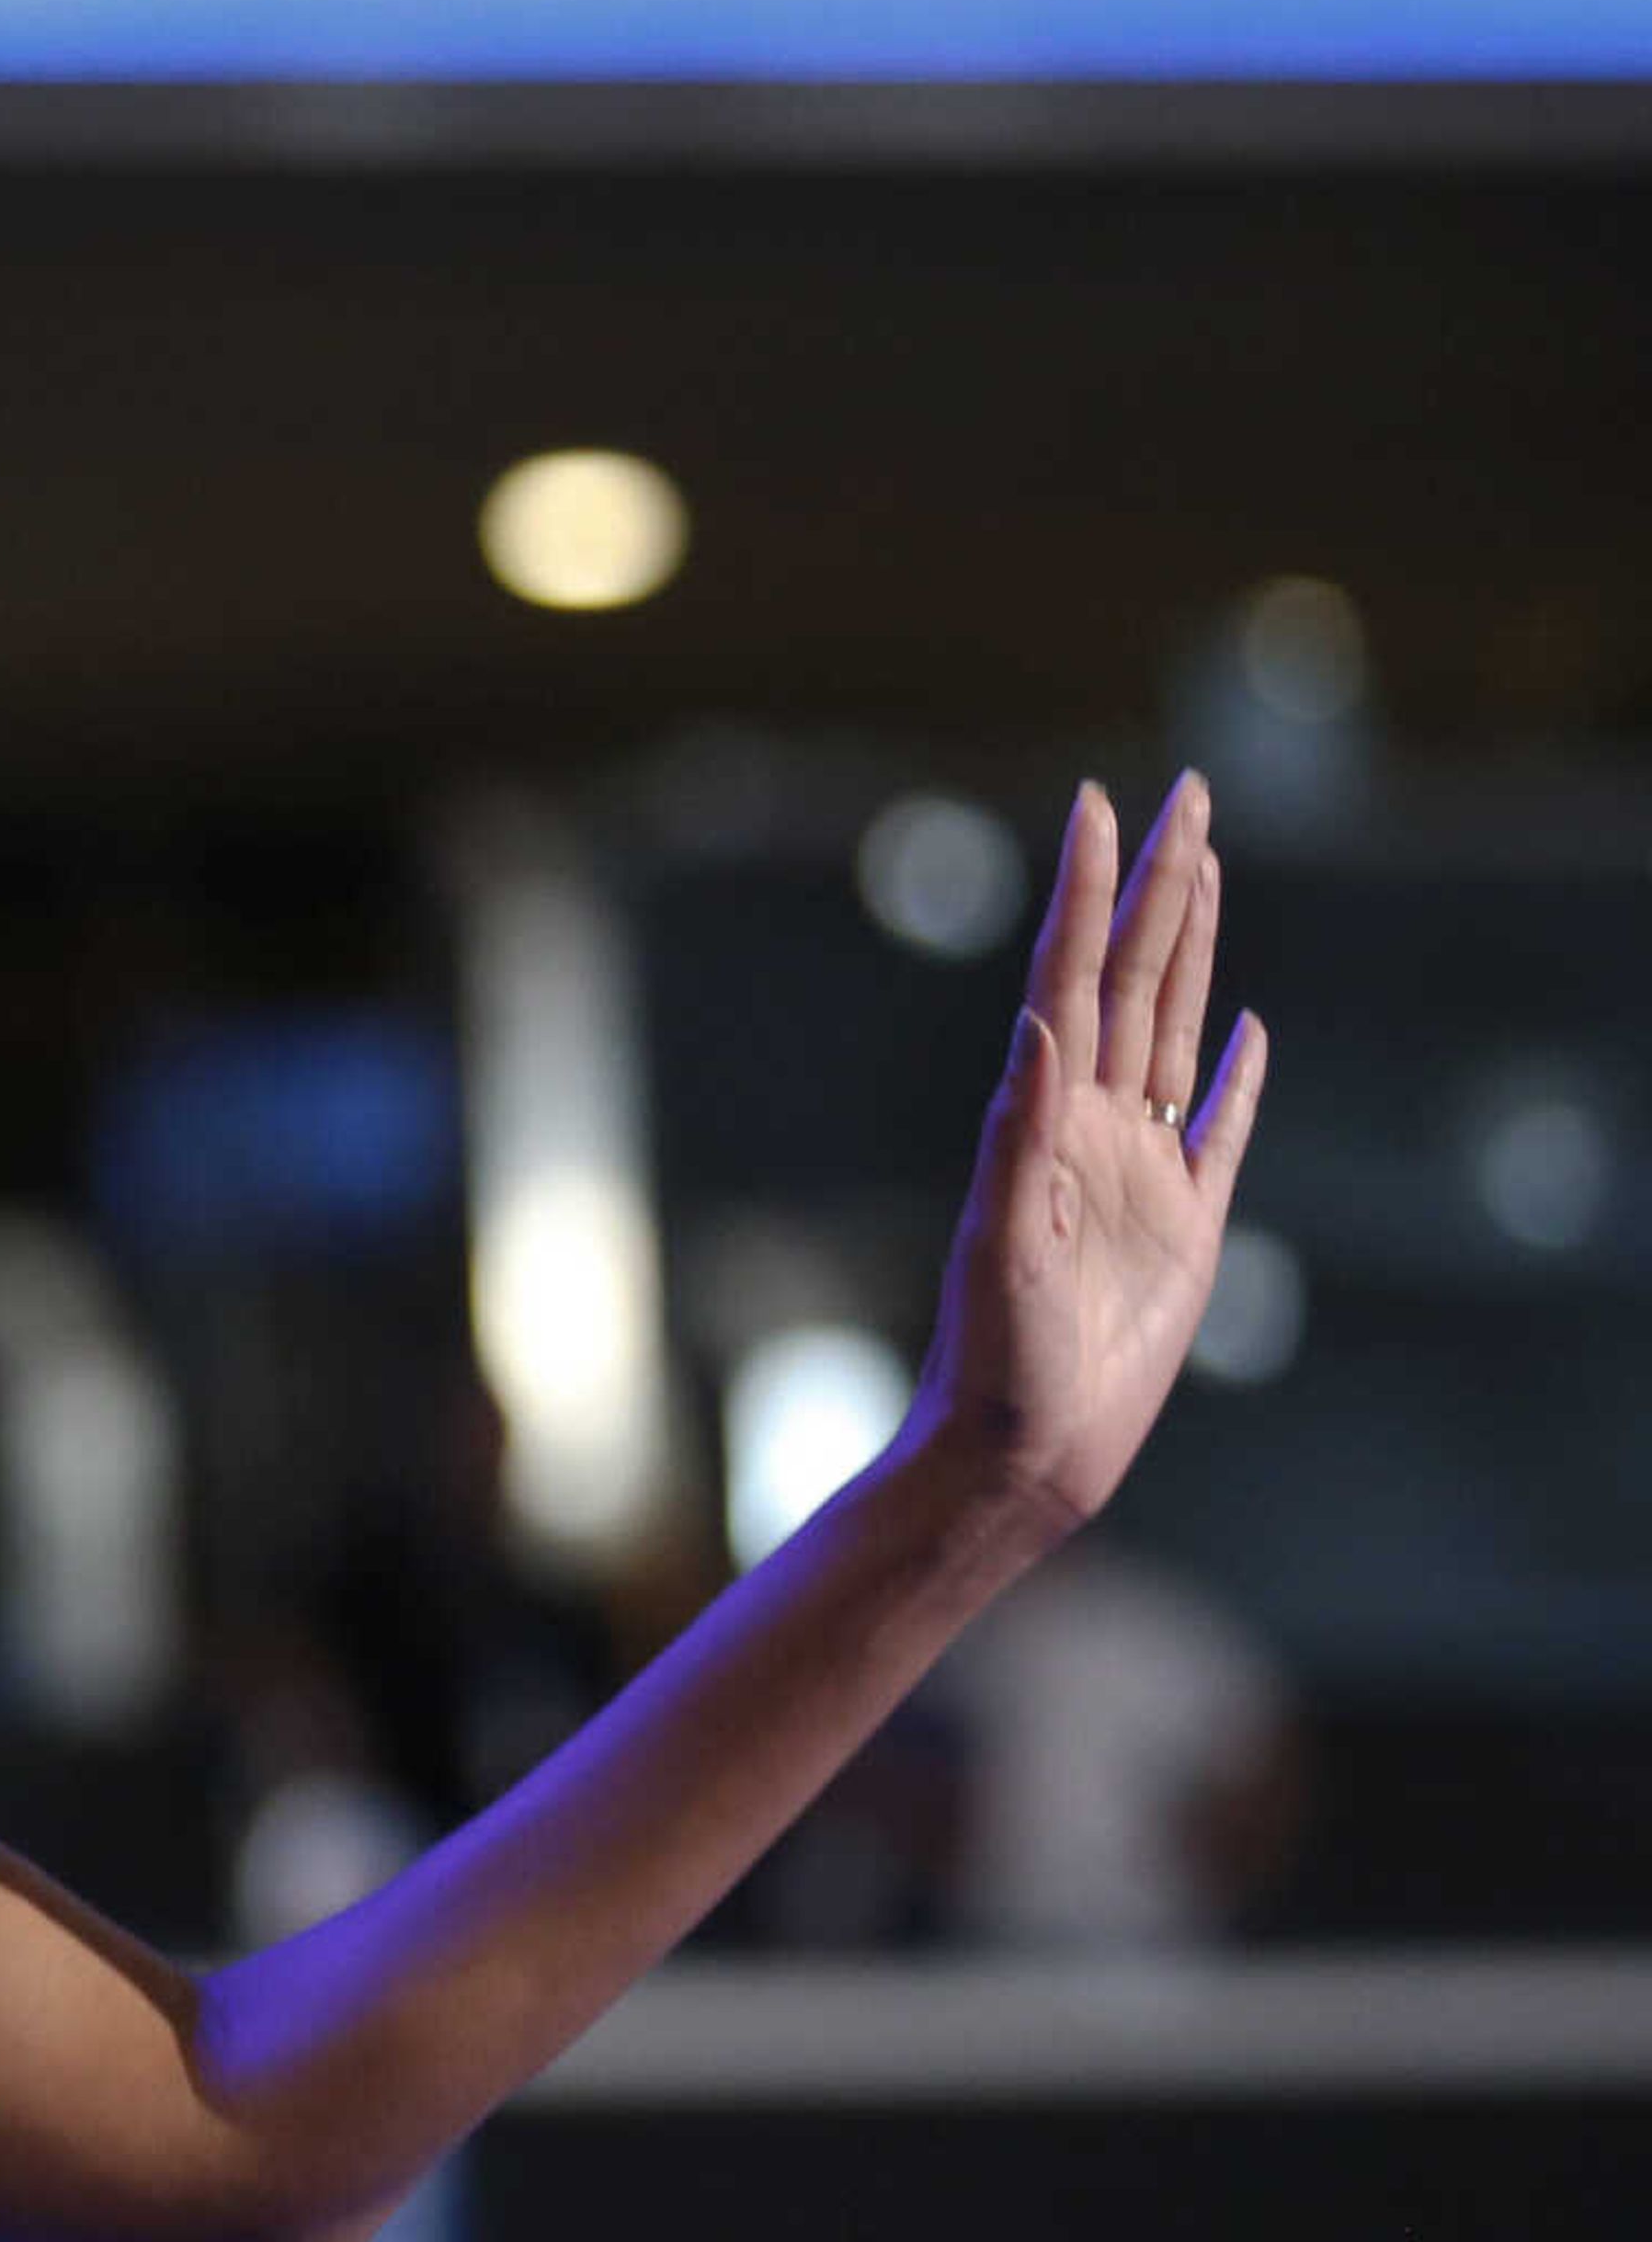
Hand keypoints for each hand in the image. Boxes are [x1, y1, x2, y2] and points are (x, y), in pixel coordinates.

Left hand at [908, 773, 1266, 1537]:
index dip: (1088, 891)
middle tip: (1188, 792)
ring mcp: (1142, 1169)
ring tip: (1207, 865)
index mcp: (1043, 1116)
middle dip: (1161, 883)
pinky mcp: (1186, 1226)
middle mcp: (1091, 1126)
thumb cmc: (993, 1357)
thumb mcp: (1000, 1239)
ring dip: (1193, 945)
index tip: (1099, 804)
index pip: (1072, 975)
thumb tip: (1040, 1023)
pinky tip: (1248, 1029)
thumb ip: (1020, 1133)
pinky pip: (1222, 1130)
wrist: (1018, 1449)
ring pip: (1175, 1028)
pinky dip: (1238, 1077)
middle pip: (1136, 976)